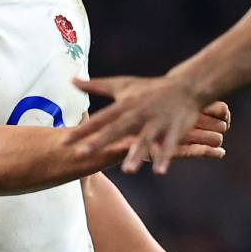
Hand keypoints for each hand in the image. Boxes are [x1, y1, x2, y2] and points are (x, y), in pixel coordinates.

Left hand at [70, 74, 210, 174]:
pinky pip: (169, 146)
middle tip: (82, 154)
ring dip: (136, 154)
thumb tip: (71, 80)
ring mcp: (157, 121)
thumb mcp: (122, 85)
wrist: (186, 86)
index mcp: (125, 104)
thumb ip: (96, 85)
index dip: (82, 131)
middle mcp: (139, 113)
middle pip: (117, 129)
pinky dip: (165, 157)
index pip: (100, 119)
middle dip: (100, 142)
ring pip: (145, 139)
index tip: (64, 142)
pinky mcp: (175, 129)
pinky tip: (159, 171)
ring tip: (127, 171)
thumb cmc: (150, 88)